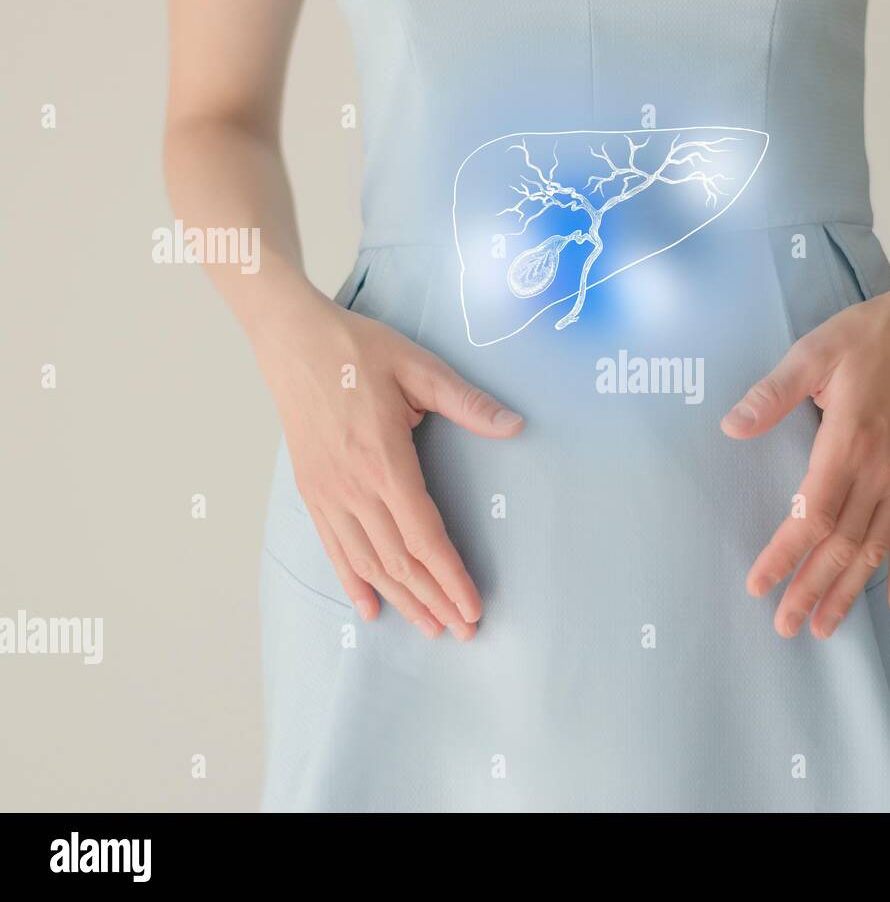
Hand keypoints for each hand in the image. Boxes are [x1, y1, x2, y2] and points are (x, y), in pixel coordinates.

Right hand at [253, 291, 523, 640]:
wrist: (290, 339)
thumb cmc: (357, 350)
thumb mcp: (420, 367)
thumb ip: (468, 403)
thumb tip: (515, 425)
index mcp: (384, 461)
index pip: (424, 537)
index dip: (450, 577)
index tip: (473, 606)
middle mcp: (352, 488)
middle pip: (399, 561)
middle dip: (434, 600)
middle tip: (465, 632)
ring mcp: (327, 493)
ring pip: (367, 563)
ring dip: (401, 600)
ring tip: (430, 629)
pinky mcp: (312, 490)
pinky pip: (334, 548)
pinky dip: (353, 582)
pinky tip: (370, 609)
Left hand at [721, 267, 889, 638]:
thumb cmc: (874, 334)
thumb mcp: (816, 351)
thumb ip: (774, 392)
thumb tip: (732, 426)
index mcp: (849, 442)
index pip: (811, 515)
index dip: (785, 555)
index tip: (759, 585)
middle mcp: (882, 470)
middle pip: (842, 546)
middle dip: (811, 589)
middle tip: (785, 627)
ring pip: (876, 550)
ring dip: (850, 591)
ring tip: (826, 628)